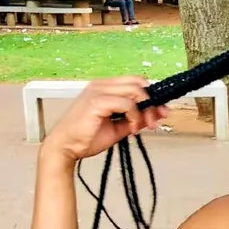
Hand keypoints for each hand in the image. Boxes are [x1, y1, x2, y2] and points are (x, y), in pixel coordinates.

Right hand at [40, 77, 168, 164]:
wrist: (66, 146)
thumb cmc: (87, 137)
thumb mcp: (119, 127)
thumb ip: (137, 119)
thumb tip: (157, 114)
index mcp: (105, 87)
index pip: (135, 82)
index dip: (151, 95)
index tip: (162, 112)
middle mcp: (101, 85)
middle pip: (138, 83)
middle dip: (152, 103)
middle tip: (154, 122)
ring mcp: (98, 90)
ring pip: (135, 90)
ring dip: (144, 111)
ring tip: (138, 128)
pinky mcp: (97, 101)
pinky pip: (126, 103)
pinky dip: (134, 116)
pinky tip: (131, 130)